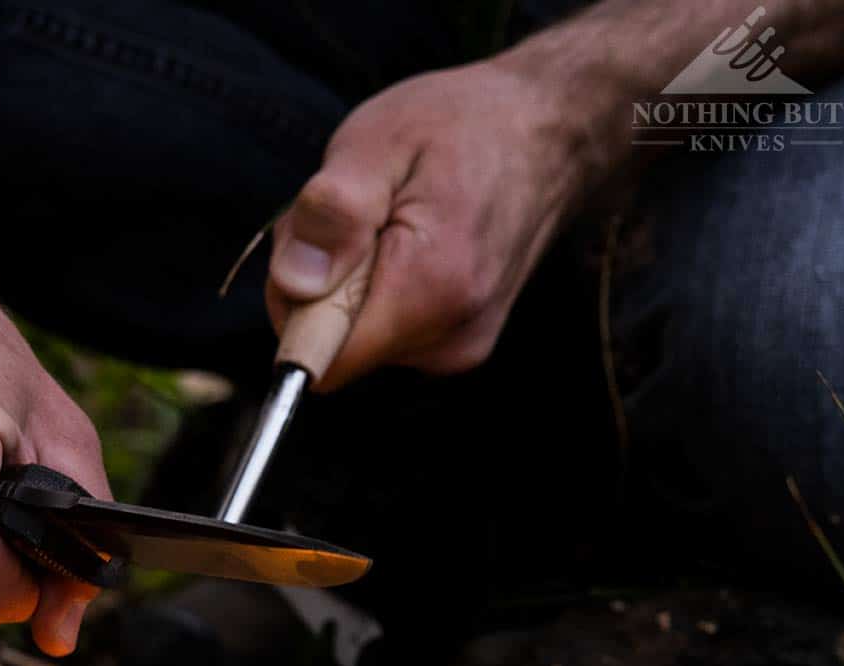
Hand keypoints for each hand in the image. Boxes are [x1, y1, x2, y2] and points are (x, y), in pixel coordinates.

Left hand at [267, 56, 591, 388]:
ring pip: (358, 343)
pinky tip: (405, 244)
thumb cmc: (464, 128)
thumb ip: (333, 213)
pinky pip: (386, 335)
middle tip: (356, 219)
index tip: (316, 250)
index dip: (296, 308)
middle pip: (335, 352)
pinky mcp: (458, 345)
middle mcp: (449, 339)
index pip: (323, 359)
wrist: (549, 136)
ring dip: (349, 288)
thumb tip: (294, 286)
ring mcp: (457, 349)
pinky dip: (376, 294)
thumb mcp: (380, 142)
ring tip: (387, 224)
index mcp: (430, 293)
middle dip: (320, 289)